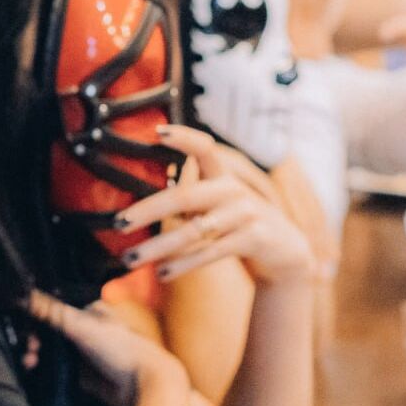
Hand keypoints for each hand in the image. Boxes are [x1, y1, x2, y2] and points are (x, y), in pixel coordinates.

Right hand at [28, 290, 186, 405]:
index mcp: (89, 312)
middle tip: (27, 351)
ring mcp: (84, 352)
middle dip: (34, 340)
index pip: (53, 309)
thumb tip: (24, 295)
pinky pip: (57, 370)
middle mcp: (86, 330)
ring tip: (30, 363)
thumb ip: (52, 311)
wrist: (143, 385)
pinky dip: (44, 370)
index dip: (35, 318)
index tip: (23, 327)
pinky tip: (34, 372)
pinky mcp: (82, 374)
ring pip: (51, 351)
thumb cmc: (121, 349)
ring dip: (36, 355)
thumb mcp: (83, 326)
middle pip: (49, 331)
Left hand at [115, 125, 313, 284]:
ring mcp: (246, 215)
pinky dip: (183, 264)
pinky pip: (210, 252)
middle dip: (148, 210)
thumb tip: (140, 206)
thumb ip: (191, 199)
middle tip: (119, 223)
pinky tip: (161, 273)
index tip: (157, 132)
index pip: (205, 149)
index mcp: (223, 177)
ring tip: (129, 259)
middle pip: (185, 196)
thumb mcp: (220, 205)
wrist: (287, 253)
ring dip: (158, 247)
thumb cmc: (239, 226)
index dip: (184, 138)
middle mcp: (234, 191)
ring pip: (193, 231)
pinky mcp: (253, 240)